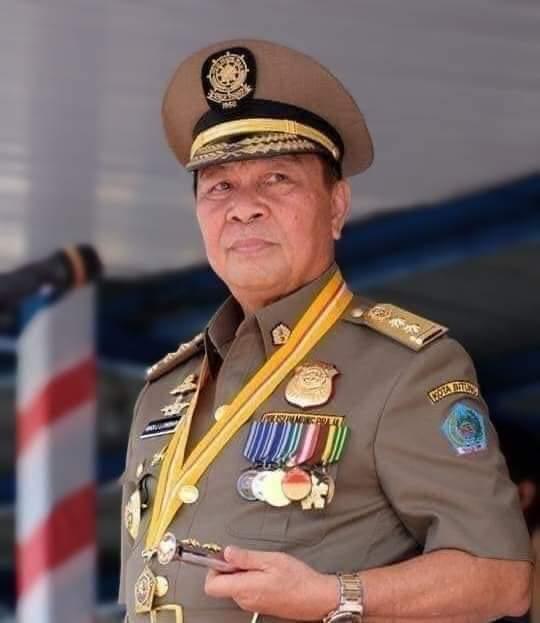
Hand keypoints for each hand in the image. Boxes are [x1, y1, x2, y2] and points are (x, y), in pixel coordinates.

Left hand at [204, 545, 338, 620]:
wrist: (316, 598)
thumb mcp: (271, 559)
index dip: (213, 568)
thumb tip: (227, 552)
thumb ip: (246, 557)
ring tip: (261, 564)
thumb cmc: (297, 579)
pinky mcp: (259, 605)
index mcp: (244, 588)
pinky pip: (245, 591)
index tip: (224, 556)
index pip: (211, 585)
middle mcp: (244, 600)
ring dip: (241, 572)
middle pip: (222, 584)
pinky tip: (266, 572)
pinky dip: (249, 579)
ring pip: (234, 586)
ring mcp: (251, 604)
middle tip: (246, 556)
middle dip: (229, 567)